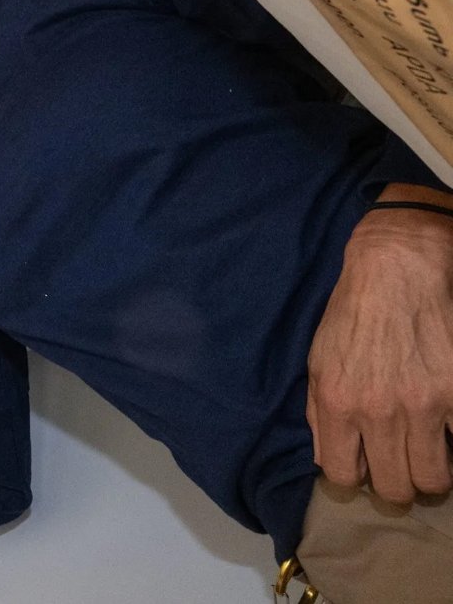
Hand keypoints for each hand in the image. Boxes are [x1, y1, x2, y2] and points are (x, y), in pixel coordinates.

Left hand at [307, 201, 452, 503]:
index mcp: (337, 404)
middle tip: (404, 470)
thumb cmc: (352, 315)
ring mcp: (424, 405)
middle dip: (399, 486)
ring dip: (432, 475)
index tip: (367, 473)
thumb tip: (326, 460)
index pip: (343, 476)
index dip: (356, 481)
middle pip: (395, 488)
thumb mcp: (318, 361)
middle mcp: (379, 411)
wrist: (396, 270)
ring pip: (434, 478)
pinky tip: (446, 429)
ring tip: (429, 456)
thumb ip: (319, 413)